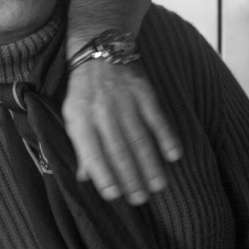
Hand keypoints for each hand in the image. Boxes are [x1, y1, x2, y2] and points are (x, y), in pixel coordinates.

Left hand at [63, 59, 181, 204]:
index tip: (114, 196)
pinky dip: (167, 137)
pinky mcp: (144, 91)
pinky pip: (157, 118)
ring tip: (158, 186)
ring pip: (139, 138)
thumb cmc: (84, 91)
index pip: (92, 153)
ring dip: (150, 164)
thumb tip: (85, 178)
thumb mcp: (73, 116)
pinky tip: (174, 155)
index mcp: (81, 118)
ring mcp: (124, 100)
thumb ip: (80, 146)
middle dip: (130, 177)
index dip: (103, 175)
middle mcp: (102, 110)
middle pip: (118, 149)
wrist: (100, 49)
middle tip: (140, 199)